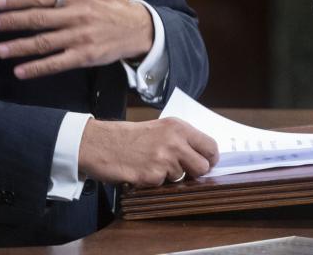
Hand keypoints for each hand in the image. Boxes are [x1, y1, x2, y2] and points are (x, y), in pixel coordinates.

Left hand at [0, 0, 153, 78]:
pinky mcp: (84, 56)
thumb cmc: (113, 4)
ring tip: (0, 49)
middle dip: (13, 21)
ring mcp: (80, 38)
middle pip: (39, 18)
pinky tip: (20, 70)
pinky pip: (57, 63)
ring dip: (20, 47)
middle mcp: (77, 16)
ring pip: (45, 42)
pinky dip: (38, 68)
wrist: (138, 30)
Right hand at [78, 117, 218, 185]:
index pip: (210, 146)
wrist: (102, 143)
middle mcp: (174, 142)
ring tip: (152, 165)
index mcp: (178, 127)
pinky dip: (154, 182)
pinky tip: (143, 171)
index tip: (206, 163)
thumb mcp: (160, 128)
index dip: (210, 158)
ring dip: (170, 176)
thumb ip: (181, 139)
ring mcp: (164, 159)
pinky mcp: (152, 176)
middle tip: (180, 169)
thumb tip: (203, 156)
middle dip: (193, 172)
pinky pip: (163, 185)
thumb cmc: (130, 137)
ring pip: (182, 178)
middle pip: (203, 167)